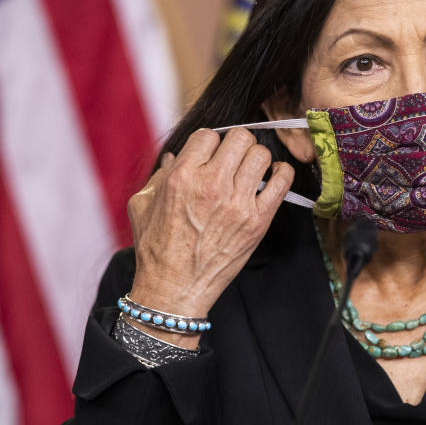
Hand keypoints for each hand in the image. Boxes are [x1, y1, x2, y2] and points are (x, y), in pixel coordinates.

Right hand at [125, 128, 293, 345]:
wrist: (174, 289)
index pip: (209, 134)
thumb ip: (159, 176)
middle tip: (234, 158)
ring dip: (257, 158)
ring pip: (262, 154)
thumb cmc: (156, 249)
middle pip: (241, 137)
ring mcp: (238, 202)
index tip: (211, 154)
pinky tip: (273, 176)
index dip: (210, 142)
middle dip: (237, 144)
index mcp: (182, 177)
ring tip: (251, 170)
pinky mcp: (258, 220)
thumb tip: (173, 157)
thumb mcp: (143, 205)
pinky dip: (282, 173)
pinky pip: (282, 181)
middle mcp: (211, 184)